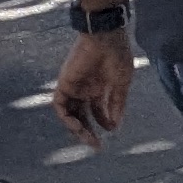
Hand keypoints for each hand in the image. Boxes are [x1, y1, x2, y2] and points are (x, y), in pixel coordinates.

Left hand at [53, 26, 134, 145]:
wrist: (105, 36)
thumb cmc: (117, 55)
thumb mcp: (121, 83)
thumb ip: (117, 103)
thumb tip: (116, 124)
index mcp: (99, 86)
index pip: (97, 109)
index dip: (103, 121)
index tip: (112, 130)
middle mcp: (85, 88)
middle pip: (83, 114)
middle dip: (89, 130)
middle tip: (96, 145)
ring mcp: (74, 86)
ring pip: (71, 113)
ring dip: (77, 128)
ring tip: (88, 139)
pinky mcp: (64, 84)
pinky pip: (60, 106)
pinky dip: (67, 118)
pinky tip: (77, 126)